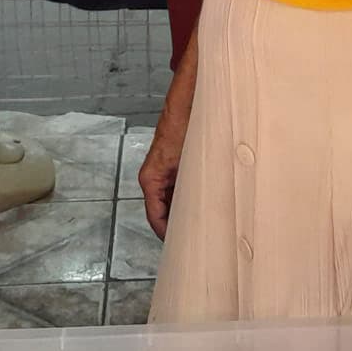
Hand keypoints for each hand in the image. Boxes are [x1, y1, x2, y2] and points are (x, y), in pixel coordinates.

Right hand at [137, 109, 187, 239]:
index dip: (166, 234)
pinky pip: (176, 191)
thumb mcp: (187, 163)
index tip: (179, 247)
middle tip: (192, 241)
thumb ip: (185, 189)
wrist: (186, 103)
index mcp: (150, 179)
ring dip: (181, 213)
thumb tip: (193, 215)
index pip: (154, 217)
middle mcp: (153, 178)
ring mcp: (162, 173)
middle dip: (175, 226)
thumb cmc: (183, 127)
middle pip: (161, 212)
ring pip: (169, 202)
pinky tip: (201, 206)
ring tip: (199, 228)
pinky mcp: (172, 167)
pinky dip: (185, 200)